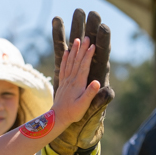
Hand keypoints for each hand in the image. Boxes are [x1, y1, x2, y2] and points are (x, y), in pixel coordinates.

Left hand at [49, 10, 114, 154]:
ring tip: (77, 40)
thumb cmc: (73, 113)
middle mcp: (71, 79)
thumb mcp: (83, 105)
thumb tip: (97, 83)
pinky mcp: (63, 82)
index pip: (84, 66)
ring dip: (74, 50)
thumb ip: (90, 94)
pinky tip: (66, 52)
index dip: (88, 56)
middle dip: (82, 48)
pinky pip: (63, 68)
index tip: (92, 45)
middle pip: (77, 61)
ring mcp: (66, 80)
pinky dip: (65, 59)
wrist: (58, 117)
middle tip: (87, 36)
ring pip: (70, 62)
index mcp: (78, 84)